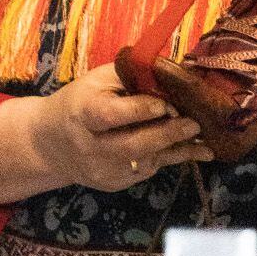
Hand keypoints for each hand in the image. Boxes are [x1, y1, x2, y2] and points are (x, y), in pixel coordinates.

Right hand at [26, 64, 210, 193]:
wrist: (52, 143)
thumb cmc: (80, 101)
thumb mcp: (98, 80)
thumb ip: (132, 76)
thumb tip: (174, 72)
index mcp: (82, 113)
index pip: (110, 115)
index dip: (140, 110)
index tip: (167, 104)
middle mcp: (90, 147)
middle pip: (132, 145)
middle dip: (168, 134)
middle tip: (195, 123)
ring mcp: (102, 170)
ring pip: (146, 162)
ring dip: (177, 150)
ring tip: (204, 141)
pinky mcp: (114, 184)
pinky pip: (147, 171)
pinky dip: (169, 158)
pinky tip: (193, 150)